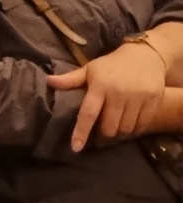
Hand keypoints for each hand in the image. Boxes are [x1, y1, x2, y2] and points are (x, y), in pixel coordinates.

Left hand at [47, 42, 166, 150]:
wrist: (146, 55)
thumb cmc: (111, 65)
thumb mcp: (90, 69)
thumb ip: (71, 79)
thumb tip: (48, 81)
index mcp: (100, 86)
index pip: (88, 113)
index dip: (81, 132)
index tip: (75, 147)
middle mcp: (119, 93)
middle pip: (109, 127)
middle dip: (102, 137)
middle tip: (98, 139)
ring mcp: (138, 98)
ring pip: (126, 129)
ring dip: (118, 136)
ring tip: (112, 135)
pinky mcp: (153, 101)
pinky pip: (142, 125)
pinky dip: (133, 132)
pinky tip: (127, 130)